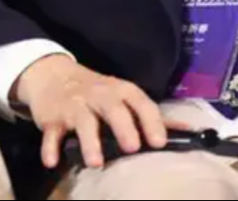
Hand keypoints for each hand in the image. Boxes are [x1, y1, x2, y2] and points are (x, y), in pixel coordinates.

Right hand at [11, 55, 188, 169]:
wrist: (52, 75)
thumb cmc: (97, 91)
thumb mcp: (122, 96)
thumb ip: (148, 115)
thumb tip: (187, 129)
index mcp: (121, 90)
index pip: (140, 102)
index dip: (151, 121)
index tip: (160, 142)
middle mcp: (99, 95)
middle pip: (113, 108)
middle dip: (123, 127)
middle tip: (132, 148)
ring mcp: (74, 106)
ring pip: (83, 121)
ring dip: (90, 142)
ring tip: (95, 162)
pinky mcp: (52, 118)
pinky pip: (51, 133)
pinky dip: (50, 147)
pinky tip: (52, 161)